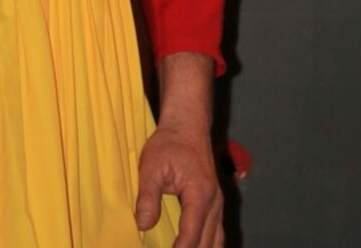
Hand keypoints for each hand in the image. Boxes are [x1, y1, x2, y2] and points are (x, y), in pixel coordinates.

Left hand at [135, 121, 223, 247]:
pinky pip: (216, 234)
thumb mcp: (152, 165)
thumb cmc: (169, 142)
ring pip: (216, 241)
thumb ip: (148, 196)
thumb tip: (143, 225)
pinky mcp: (214, 205)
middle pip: (207, 244)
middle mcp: (214, 203)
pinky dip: (207, 246)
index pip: (192, 234)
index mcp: (200, 194)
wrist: (188, 125)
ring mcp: (217, 204)